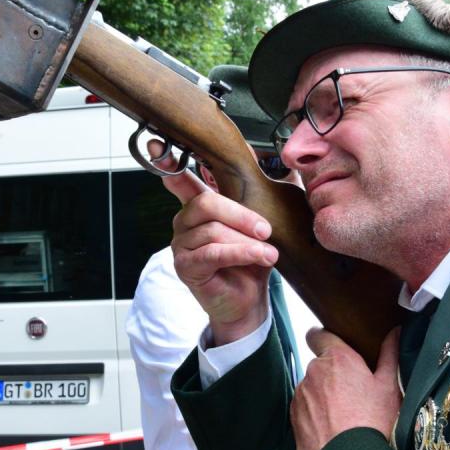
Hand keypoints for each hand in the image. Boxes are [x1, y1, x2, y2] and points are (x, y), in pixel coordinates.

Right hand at [155, 143, 277, 345]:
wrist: (250, 302)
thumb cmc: (253, 262)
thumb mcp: (264, 223)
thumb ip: (268, 193)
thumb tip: (291, 165)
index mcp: (200, 206)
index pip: (181, 180)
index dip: (169, 164)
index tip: (158, 147)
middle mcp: (185, 222)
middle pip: (206, 203)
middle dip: (241, 214)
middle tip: (266, 229)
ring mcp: (181, 245)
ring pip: (213, 230)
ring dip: (246, 240)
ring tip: (269, 251)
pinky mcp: (186, 267)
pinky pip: (212, 253)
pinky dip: (240, 253)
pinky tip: (260, 257)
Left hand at [291, 327, 401, 449]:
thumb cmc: (373, 421)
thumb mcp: (389, 387)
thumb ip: (389, 355)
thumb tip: (395, 331)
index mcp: (337, 358)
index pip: (318, 335)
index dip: (323, 339)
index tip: (333, 348)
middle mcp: (313, 371)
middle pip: (319, 366)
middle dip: (331, 375)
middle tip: (352, 394)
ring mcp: (300, 394)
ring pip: (310, 388)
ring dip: (322, 396)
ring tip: (342, 416)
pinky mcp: (293, 416)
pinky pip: (303, 408)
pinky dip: (313, 415)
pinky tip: (331, 429)